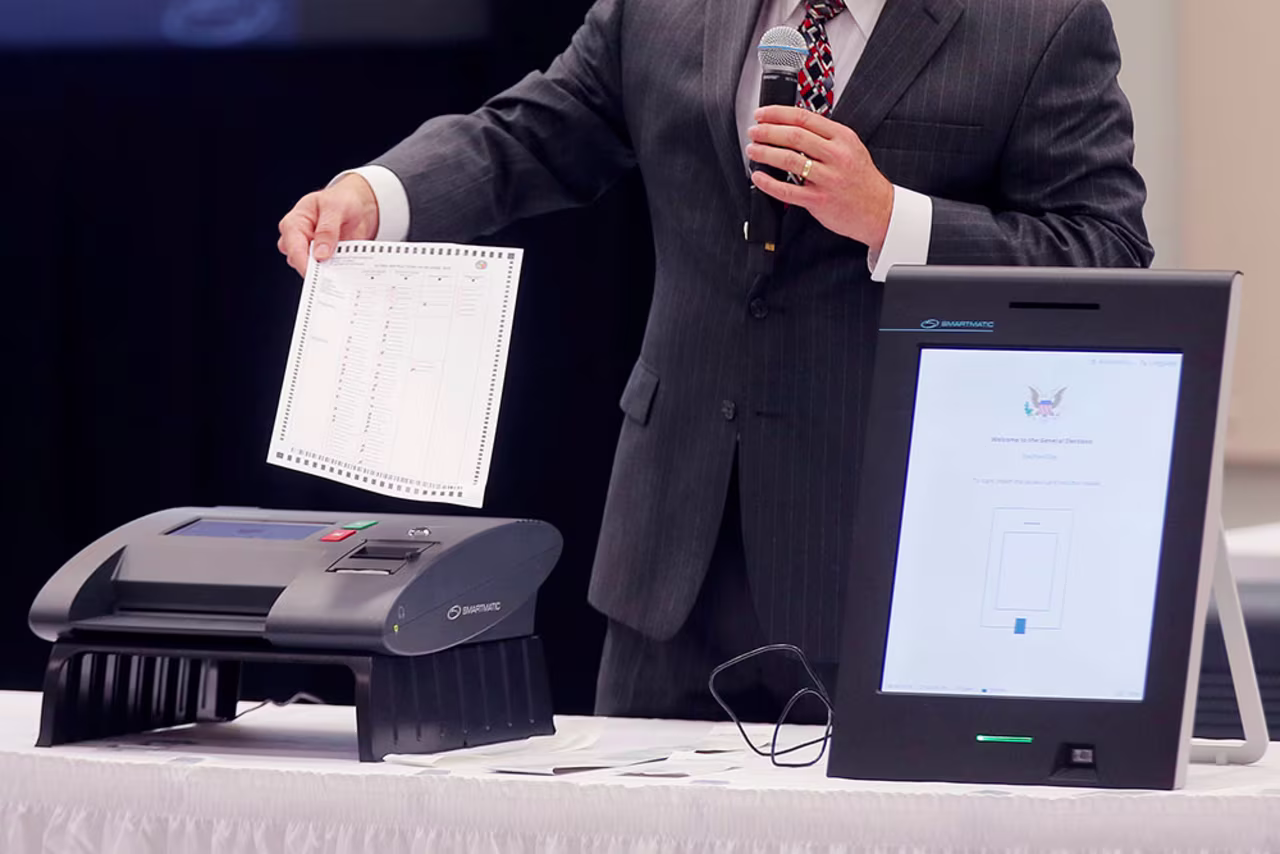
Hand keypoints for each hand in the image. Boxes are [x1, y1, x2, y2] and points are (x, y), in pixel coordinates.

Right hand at [277, 173, 379, 274]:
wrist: (358, 205)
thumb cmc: (341, 200)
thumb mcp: (335, 208)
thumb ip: (327, 230)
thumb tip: (320, 253)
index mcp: (294, 222)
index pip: (293, 247)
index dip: (304, 263)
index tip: (317, 275)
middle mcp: (298, 238)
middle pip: (298, 262)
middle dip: (316, 269)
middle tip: (334, 271)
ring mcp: (310, 250)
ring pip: (311, 269)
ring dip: (327, 270)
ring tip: (343, 263)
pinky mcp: (323, 259)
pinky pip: (326, 271)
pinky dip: (336, 271)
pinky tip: (346, 266)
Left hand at [746, 105, 893, 251]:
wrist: (879, 210)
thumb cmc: (861, 179)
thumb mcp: (851, 148)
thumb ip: (826, 136)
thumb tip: (793, 125)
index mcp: (842, 138)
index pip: (804, 117)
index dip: (778, 114)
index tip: (762, 114)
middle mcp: (836, 156)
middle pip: (794, 136)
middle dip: (767, 131)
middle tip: (754, 132)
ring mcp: (827, 179)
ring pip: (788, 160)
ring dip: (765, 153)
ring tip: (753, 151)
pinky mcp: (819, 200)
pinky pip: (787, 190)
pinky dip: (768, 183)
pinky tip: (758, 177)